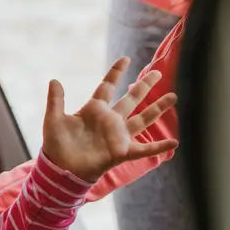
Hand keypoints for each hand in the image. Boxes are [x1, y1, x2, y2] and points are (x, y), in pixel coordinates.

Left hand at [41, 57, 177, 182]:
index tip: (126, 59)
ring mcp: (118, 136)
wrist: (61, 170)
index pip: (107, 86)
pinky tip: (175, 142)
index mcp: (94, 109)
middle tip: (157, 72)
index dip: (116, 73)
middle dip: (144, 86)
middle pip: (131, 99)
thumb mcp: (54, 119)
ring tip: (173, 97)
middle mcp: (110, 120)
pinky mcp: (122, 152)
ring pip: (143, 118)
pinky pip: (144, 149)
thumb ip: (56, 100)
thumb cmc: (57, 145)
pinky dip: (159, 147)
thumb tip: (54, 80)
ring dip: (157, 108)